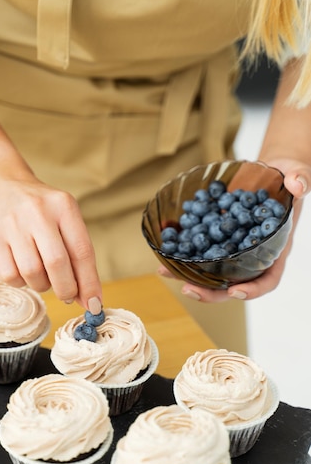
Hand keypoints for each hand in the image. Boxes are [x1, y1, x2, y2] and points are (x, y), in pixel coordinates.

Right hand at [0, 169, 102, 312]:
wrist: (2, 184)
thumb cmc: (42, 211)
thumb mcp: (65, 219)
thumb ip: (78, 255)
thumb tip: (89, 298)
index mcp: (64, 206)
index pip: (82, 252)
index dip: (90, 283)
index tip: (95, 304)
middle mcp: (38, 212)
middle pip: (57, 264)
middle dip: (67, 289)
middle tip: (68, 296)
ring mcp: (13, 224)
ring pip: (32, 273)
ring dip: (42, 285)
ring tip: (43, 275)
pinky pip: (10, 276)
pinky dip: (21, 282)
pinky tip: (23, 271)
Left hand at [158, 158, 310, 303]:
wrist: (272, 172)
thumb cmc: (289, 177)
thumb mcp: (297, 174)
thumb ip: (299, 179)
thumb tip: (297, 185)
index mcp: (275, 249)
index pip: (268, 279)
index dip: (253, 290)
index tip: (235, 292)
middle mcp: (253, 255)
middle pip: (233, 284)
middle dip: (211, 292)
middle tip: (189, 289)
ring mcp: (234, 249)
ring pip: (213, 273)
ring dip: (190, 277)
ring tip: (166, 272)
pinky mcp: (218, 239)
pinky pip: (201, 252)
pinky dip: (183, 256)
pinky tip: (165, 255)